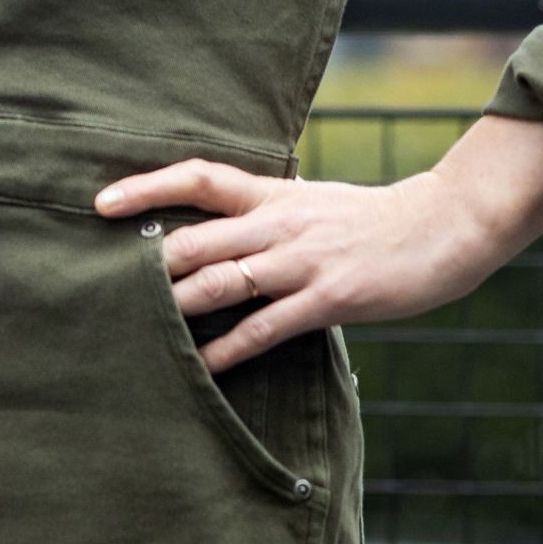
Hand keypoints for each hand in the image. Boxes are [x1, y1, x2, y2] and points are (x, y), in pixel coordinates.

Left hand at [96, 114, 542, 373]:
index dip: (146, 187)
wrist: (442, 227)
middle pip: (196, 237)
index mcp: (272, 194)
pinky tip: (202, 364)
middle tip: (100, 285)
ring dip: (176, 306)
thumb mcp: (309, 203)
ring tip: (137, 327)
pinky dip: (228, 347)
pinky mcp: (328, 298)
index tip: (100, 202)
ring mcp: (302, 261)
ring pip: (222, 281)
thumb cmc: (369, 221)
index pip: (198, 178)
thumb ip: (262, 214)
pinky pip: (265, 326)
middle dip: (147, 264)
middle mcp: (278, 222)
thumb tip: (209, 232)